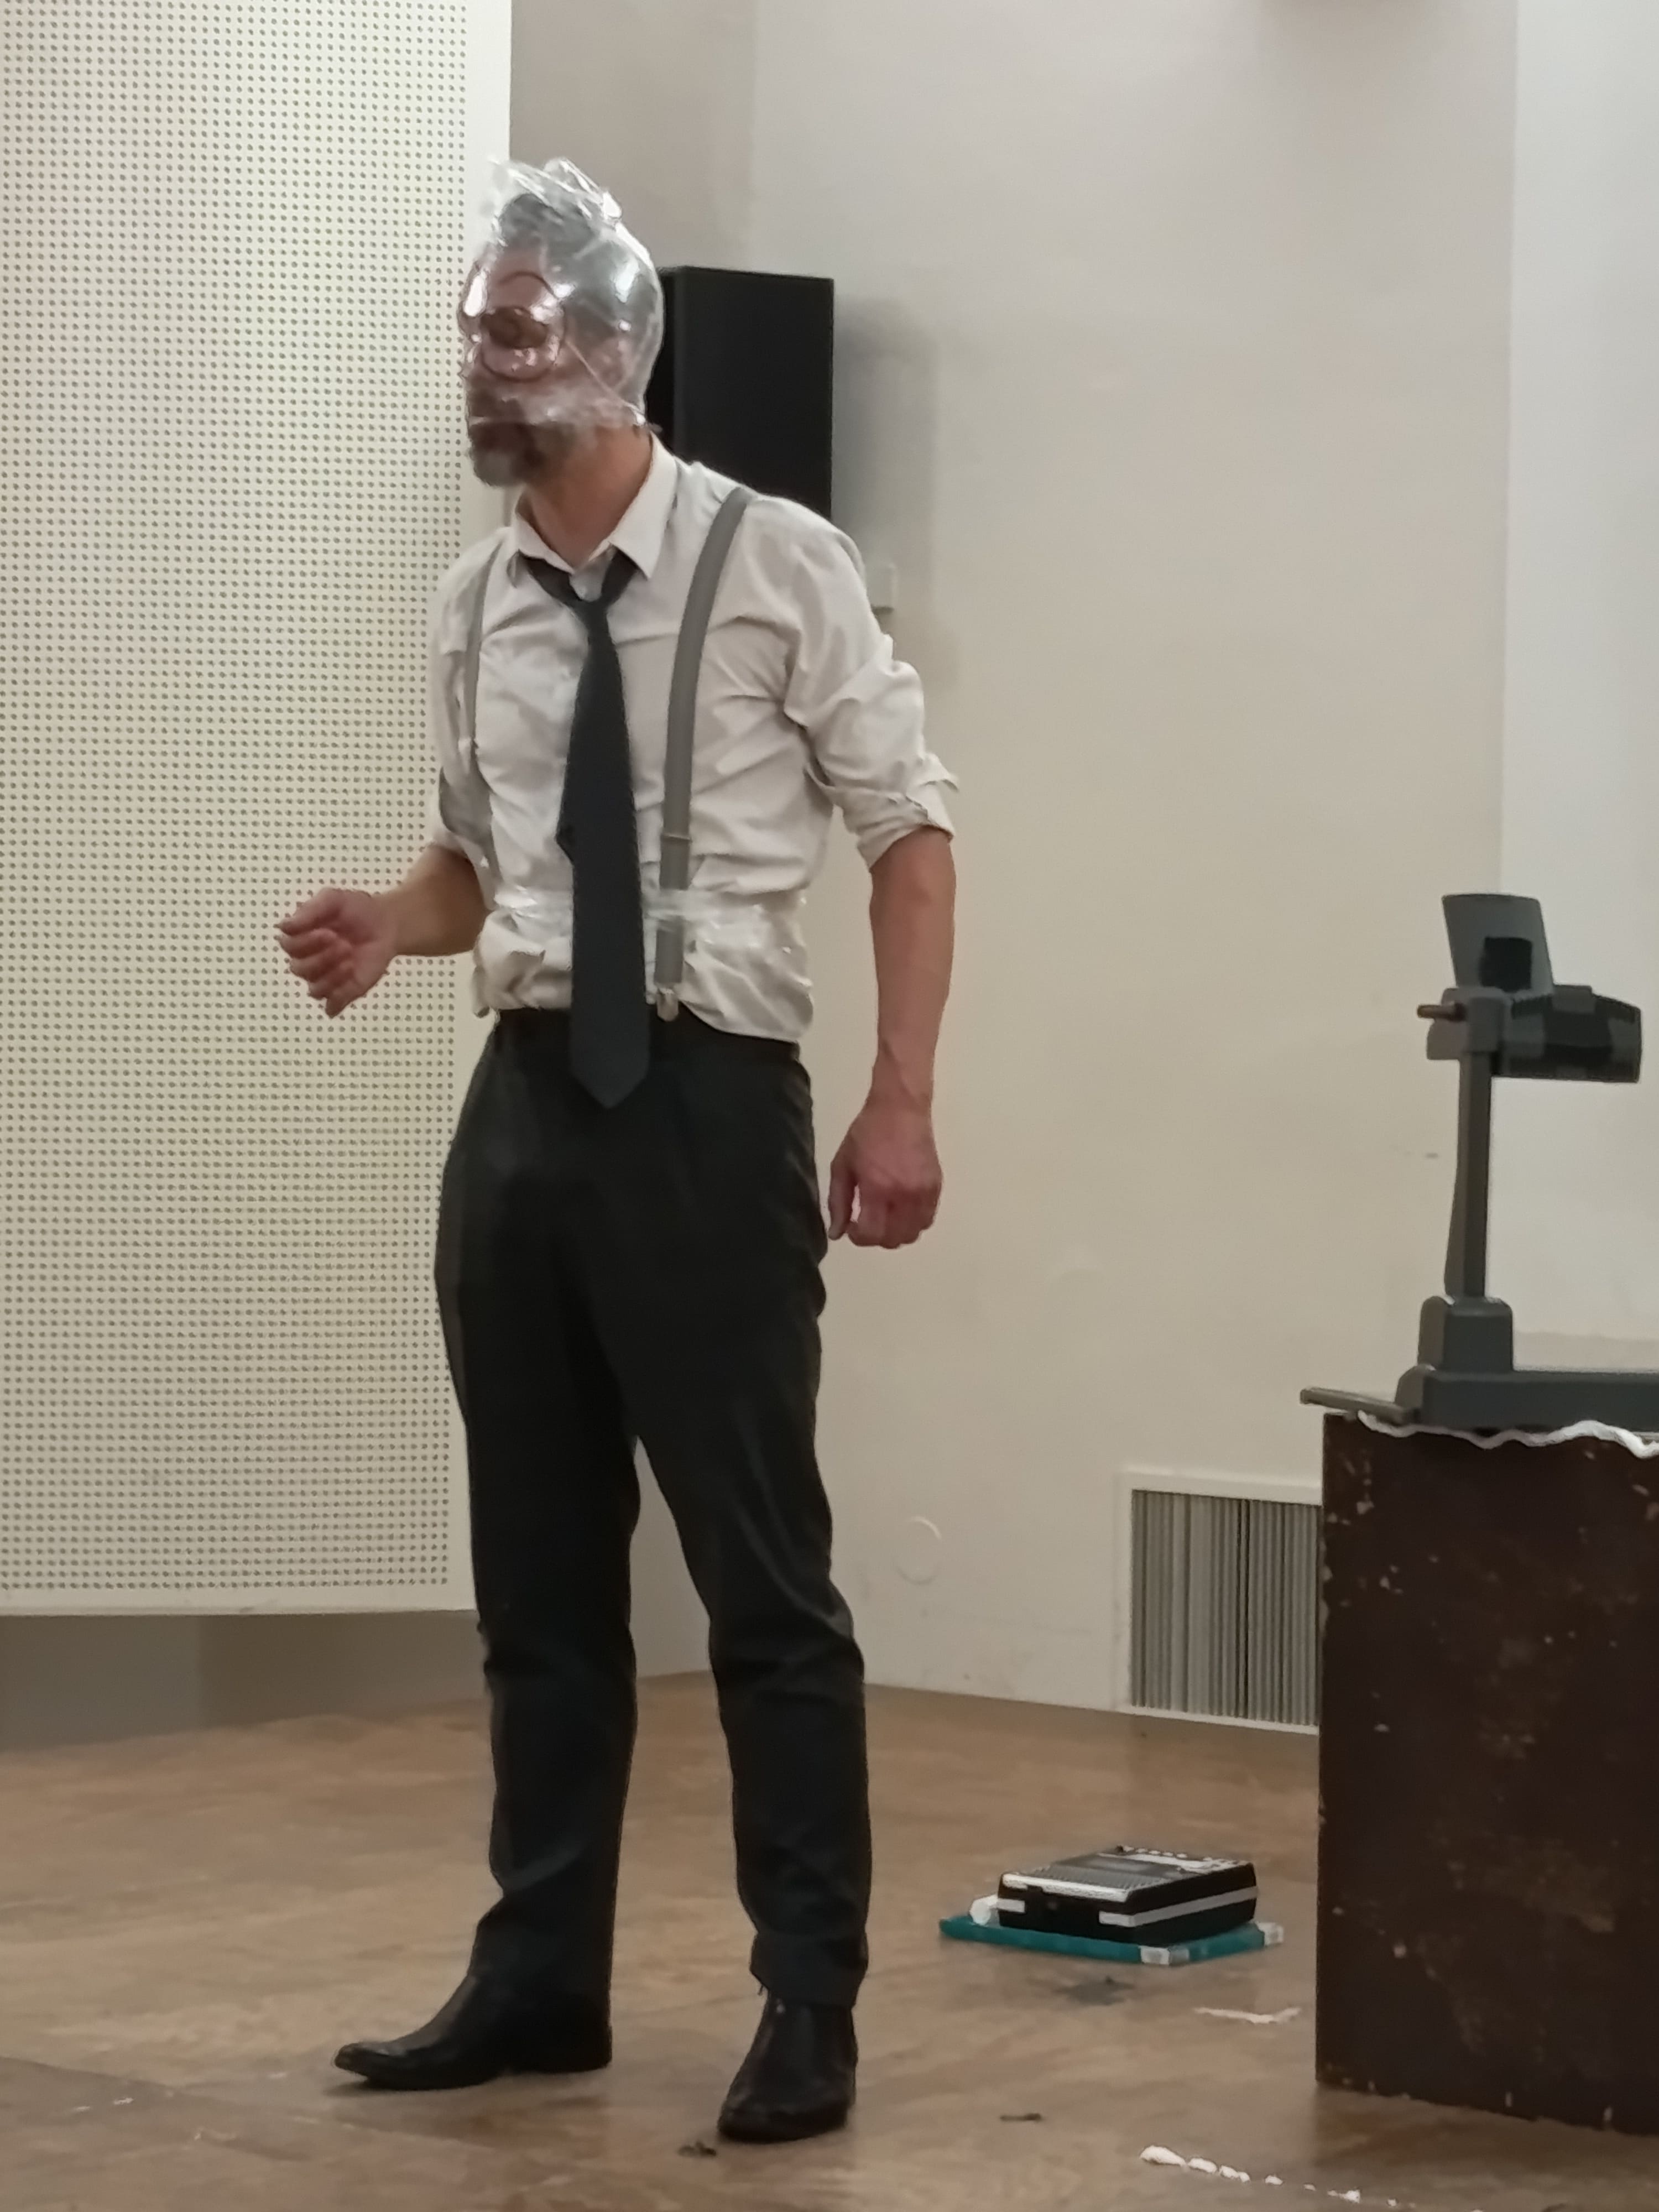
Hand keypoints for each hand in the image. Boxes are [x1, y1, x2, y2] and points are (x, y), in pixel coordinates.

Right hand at [277, 887, 398, 1017]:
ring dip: (332, 976)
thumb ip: (309, 911)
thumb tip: (282, 926)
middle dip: (322, 957)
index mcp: (300, 938)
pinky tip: (352, 978)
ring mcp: (324, 978)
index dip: (307, 941)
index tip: (329, 931)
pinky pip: (331, 1006)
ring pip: (314, 989)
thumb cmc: (356, 910)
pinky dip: (339, 997)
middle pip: (298, 969)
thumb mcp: (333, 899)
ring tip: (350, 960)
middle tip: (345, 944)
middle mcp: (308, 960)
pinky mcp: (342, 992)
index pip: (288, 946)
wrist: (386, 924)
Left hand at [827, 1092, 942, 1248]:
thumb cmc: (867, 1133)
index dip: (859, 1238)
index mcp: (877, 1188)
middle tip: (866, 1222)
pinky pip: (927, 1219)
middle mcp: (904, 1195)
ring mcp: (924, 1192)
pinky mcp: (936, 1187)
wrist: (901, 1108)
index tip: (852, 1226)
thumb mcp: (842, 1164)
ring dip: (896, 1232)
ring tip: (885, 1216)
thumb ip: (837, 1201)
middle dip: (876, 1237)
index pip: (872, 1234)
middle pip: (894, 1240)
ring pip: (913, 1233)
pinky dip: (913, 1222)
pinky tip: (900, 1207)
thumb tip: (837, 1233)